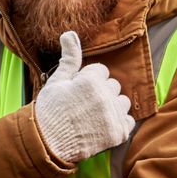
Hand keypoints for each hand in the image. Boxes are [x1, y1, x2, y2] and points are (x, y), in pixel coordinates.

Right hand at [34, 30, 135, 162]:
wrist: (47, 144)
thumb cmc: (50, 110)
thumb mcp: (56, 81)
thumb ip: (69, 58)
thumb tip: (70, 33)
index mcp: (90, 81)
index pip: (102, 71)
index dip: (89, 81)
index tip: (77, 92)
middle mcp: (104, 97)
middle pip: (114, 86)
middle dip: (102, 92)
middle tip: (84, 105)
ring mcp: (112, 116)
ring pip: (123, 102)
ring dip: (112, 107)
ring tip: (94, 116)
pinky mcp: (118, 134)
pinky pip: (129, 121)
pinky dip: (119, 123)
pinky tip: (102, 126)